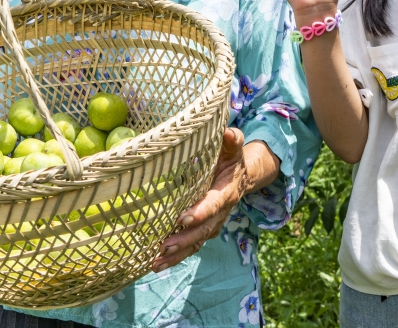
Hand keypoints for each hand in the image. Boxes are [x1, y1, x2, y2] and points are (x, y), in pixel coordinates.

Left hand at [152, 127, 248, 271]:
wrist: (242, 177)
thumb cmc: (231, 159)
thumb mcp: (233, 148)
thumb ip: (232, 141)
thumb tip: (227, 132)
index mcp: (226, 191)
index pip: (213, 203)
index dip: (201, 212)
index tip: (184, 218)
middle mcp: (220, 212)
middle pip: (203, 230)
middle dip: (184, 240)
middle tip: (164, 247)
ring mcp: (212, 224)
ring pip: (196, 243)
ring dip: (177, 255)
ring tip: (156, 263)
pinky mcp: (203, 230)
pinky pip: (191, 247)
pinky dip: (175, 258)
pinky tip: (156, 265)